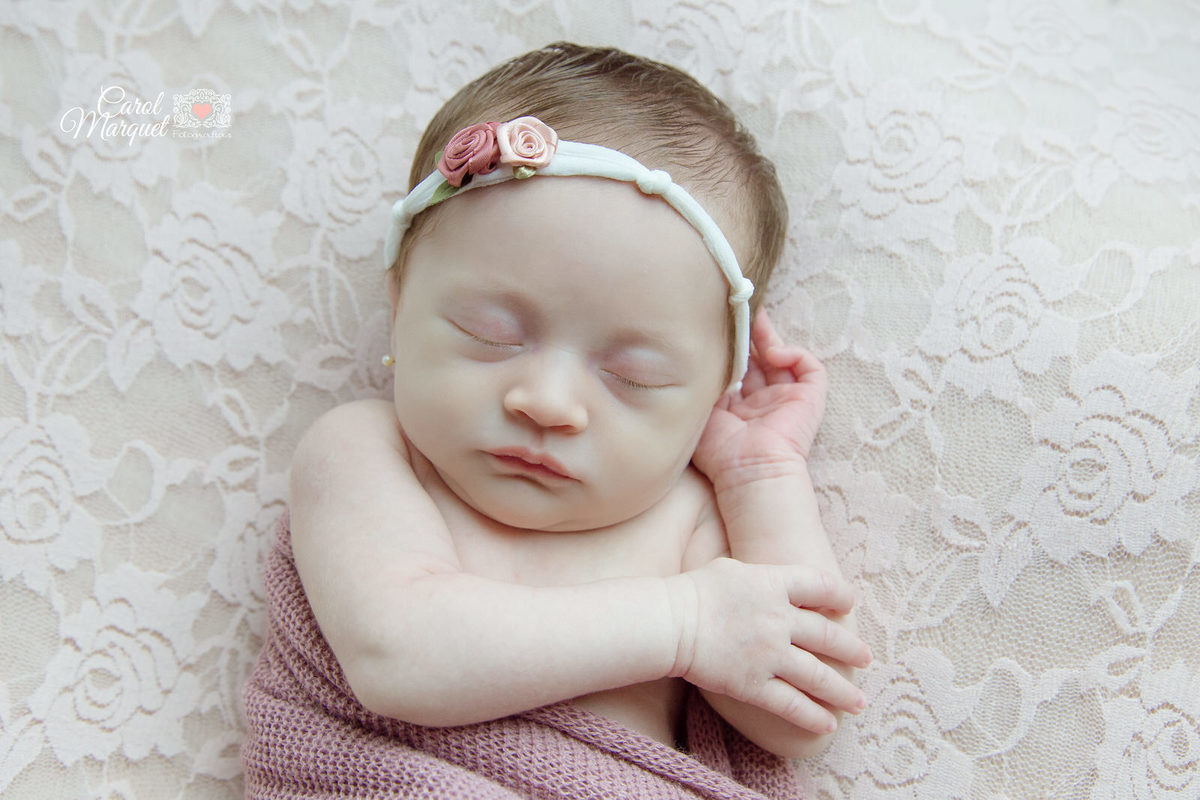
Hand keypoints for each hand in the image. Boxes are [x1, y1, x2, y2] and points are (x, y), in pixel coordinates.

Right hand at [667, 558, 870, 733]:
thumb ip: (760, 576)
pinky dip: (813, 716)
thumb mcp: (731, 569)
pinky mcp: (754, 685)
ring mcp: (770, 655)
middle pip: (828, 635)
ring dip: (843, 691)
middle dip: (852, 650)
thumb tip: (774, 579)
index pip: (820, 586)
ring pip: (818, 676)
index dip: (839, 594)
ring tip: (859, 702)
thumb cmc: (694, 590)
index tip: (850, 603)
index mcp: (774, 585)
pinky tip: (829, 725)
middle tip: (866, 658)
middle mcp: (780, 620)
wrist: (671, 622)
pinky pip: (791, 705)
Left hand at [693, 308, 827, 486]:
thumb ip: (704, 385)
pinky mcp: (810, 399)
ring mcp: (787, 400)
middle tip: (736, 313)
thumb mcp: (702, 411)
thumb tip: (698, 355)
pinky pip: (810, 367)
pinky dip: (794, 354)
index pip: (737, 371)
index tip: (717, 329)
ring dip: (768, 336)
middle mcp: (764, 403)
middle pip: (759, 360)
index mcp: (739, 410)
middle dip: (748, 336)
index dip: (730, 350)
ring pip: (782, 358)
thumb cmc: (720, 451)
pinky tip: (775, 353)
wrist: (748, 469)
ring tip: (754, 318)